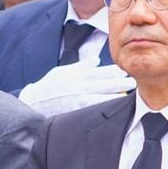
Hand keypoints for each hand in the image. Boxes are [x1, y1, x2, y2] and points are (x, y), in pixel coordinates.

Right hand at [18, 63, 135, 116]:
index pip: (99, 71)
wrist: (34, 102)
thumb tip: (96, 59)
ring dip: (116, 94)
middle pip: (104, 83)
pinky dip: (105, 106)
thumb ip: (81, 66)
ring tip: (128, 94)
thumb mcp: (62, 71)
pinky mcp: (76, 109)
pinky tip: (115, 108)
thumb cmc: (49, 86)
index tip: (125, 71)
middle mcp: (79, 85)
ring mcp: (78, 98)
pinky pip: (94, 108)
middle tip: (133, 82)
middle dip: (119, 82)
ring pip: (101, 95)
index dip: (114, 71)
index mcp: (77, 74)